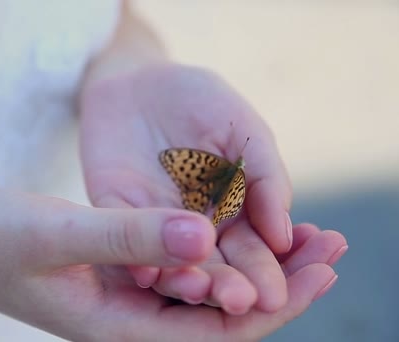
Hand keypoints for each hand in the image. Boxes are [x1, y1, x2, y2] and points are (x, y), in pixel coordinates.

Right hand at [0, 188, 344, 340]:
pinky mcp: (117, 274)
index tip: (323, 264)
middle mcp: (128, 322)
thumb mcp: (56, 233)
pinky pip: (181, 268)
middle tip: (331, 243)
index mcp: (118, 328)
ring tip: (302, 231)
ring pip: (207, 290)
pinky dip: (217, 249)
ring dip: (254, 263)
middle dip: (281, 284)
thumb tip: (205, 237)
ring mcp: (124, 299)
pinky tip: (237, 222)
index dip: (278, 302)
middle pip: (222, 314)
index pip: (218, 331)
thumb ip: (128, 236)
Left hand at [80, 63, 299, 312]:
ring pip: (167, 261)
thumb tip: (285, 236)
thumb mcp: (243, 129)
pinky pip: (121, 238)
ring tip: (197, 292)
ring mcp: (150, 221)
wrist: (138, 75)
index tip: (276, 296)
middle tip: (238, 304)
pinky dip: (132, 257)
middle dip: (226, 287)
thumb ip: (266, 177)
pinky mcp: (113, 208)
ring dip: (181, 280)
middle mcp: (192, 227)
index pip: (252, 252)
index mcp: (231, 214)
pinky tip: (143, 272)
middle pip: (212, 267)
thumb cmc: (199, 100)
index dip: (265, 273)